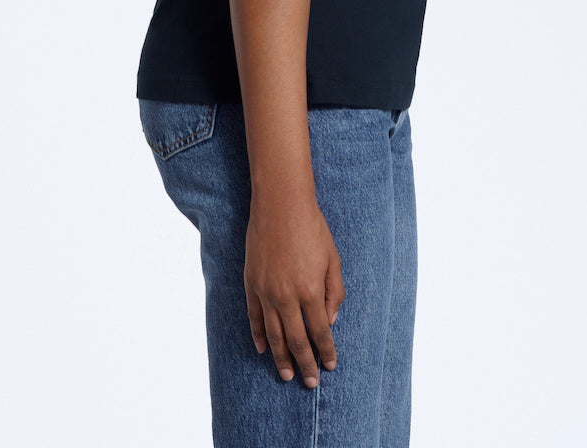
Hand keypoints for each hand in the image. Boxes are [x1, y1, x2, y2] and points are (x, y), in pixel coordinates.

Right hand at [244, 193, 344, 387]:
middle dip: (305, 365)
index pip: (320, 332)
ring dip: (281, 358)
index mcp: (311, 291)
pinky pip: (254, 318)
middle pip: (297, 341)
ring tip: (286, 375)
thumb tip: (329, 321)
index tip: (331, 366)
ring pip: (273, 335)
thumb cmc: (312, 228)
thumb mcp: (333, 259)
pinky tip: (263, 349)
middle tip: (310, 382)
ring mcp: (266, 292)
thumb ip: (334, 293)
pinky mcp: (251, 284)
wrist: (280, 204)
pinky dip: (258, 336)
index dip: (327, 352)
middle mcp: (287, 297)